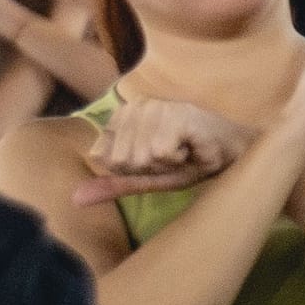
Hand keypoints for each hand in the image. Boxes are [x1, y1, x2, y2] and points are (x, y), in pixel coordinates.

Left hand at [73, 99, 251, 206]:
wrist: (230, 154)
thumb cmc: (189, 161)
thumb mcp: (146, 178)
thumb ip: (112, 185)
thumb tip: (75, 198)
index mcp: (125, 115)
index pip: (106, 157)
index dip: (132, 169)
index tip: (155, 159)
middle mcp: (138, 105)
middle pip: (120, 160)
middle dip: (147, 169)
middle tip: (171, 156)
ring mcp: (157, 107)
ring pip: (139, 157)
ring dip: (163, 165)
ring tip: (181, 151)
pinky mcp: (176, 114)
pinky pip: (158, 154)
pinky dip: (176, 160)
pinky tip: (190, 148)